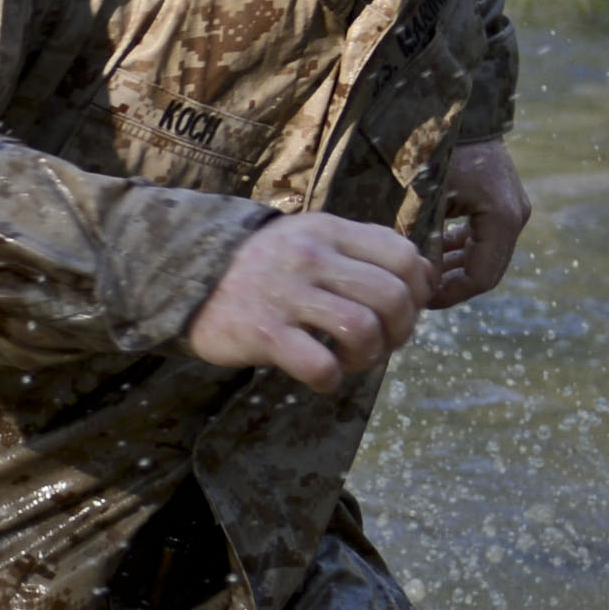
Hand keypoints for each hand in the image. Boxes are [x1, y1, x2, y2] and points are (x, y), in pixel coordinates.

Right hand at [185, 212, 435, 392]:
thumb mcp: (310, 238)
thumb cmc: (262, 265)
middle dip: (400, 331)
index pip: (404, 256)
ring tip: (350, 360)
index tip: (402, 311)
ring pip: (363, 329)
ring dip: (368, 357)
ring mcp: (285, 293)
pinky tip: (321, 375)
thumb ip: (361, 249)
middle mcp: (310, 256)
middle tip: (380, 343)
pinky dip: (330, 379)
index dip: (419, 292)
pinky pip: (319, 365)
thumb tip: (423, 276)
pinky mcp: (262, 331)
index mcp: (328, 230)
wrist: (185, 276)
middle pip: (392, 296)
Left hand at [431, 138, 529, 308]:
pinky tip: (431, 252)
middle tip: (416, 291)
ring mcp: (512, 206)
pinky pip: (483, 235)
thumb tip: (421, 285)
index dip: (449, 294)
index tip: (419, 300)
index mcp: (503, 218)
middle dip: (451, 284)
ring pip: (484, 254)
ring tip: (419, 275)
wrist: (453, 108)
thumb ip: (426, 244)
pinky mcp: (500, 198)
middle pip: (486, 269)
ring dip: (453, 267)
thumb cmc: (435, 150)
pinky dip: (459, 248)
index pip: (481, 278)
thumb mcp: (425, 200)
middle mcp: (515, 214)